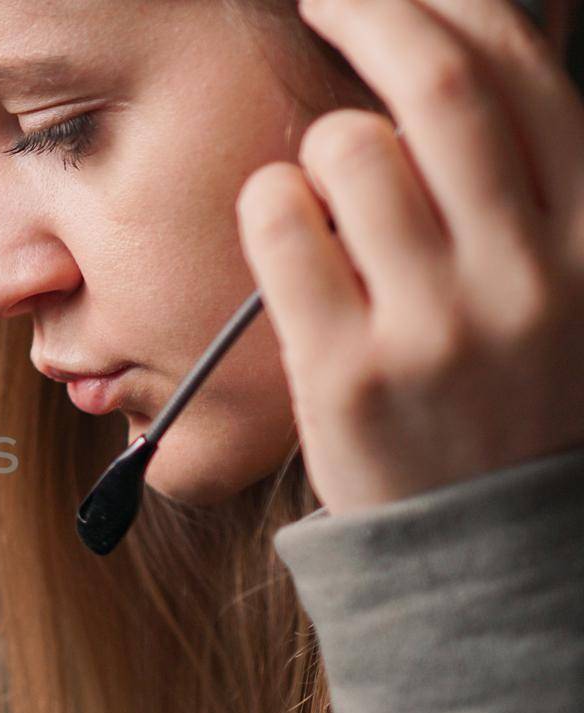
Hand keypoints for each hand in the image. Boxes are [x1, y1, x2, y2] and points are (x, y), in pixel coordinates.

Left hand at [236, 0, 583, 515]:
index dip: (446, 5)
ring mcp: (435, 325)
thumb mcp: (566, 285)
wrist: (486, 547)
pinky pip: (280, 228)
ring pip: (348, 150)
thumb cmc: (513, 393)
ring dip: (319, 135)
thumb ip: (531, 184)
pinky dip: (269, 198)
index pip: (523, 72)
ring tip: (321, 178)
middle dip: (367, 14)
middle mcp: (526, 272)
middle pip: (436, 87)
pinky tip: (281, 220)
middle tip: (321, 0)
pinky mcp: (345, 372)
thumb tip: (461, 54)